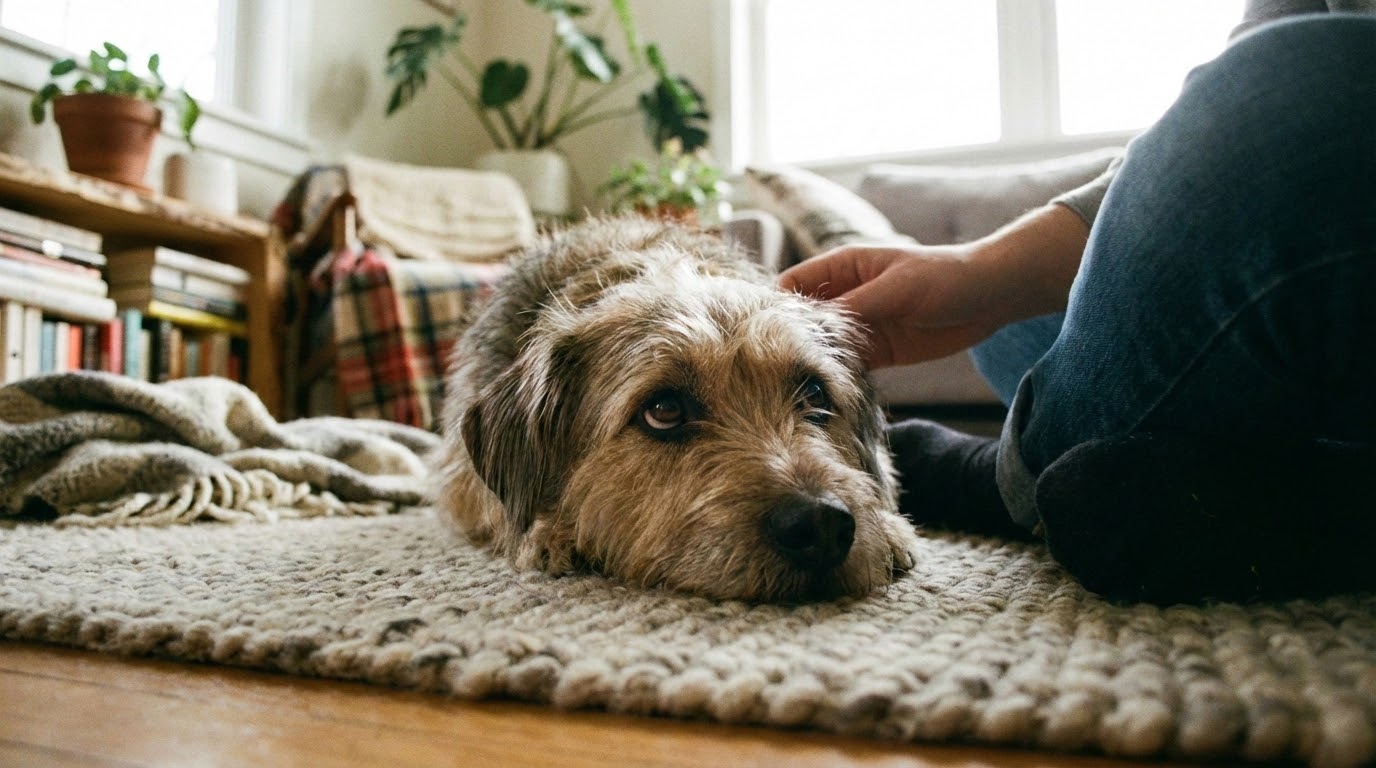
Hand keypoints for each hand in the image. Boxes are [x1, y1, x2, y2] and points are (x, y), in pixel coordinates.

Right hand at [779, 205, 1089, 368]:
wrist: (990, 296)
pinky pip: (849, 366)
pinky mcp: (878, 351)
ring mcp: (861, 326)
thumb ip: (854, 307)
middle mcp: (845, 296)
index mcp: (842, 268)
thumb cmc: (943, 276)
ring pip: (823, 347)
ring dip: (814, 363)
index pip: (792, 285)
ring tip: (798, 386)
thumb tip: (812, 324)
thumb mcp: (895, 288)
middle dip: (790, 341)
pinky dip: (839, 378)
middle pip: (803, 321)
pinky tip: (830, 393)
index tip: (763, 335)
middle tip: (775, 370)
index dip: (775, 308)